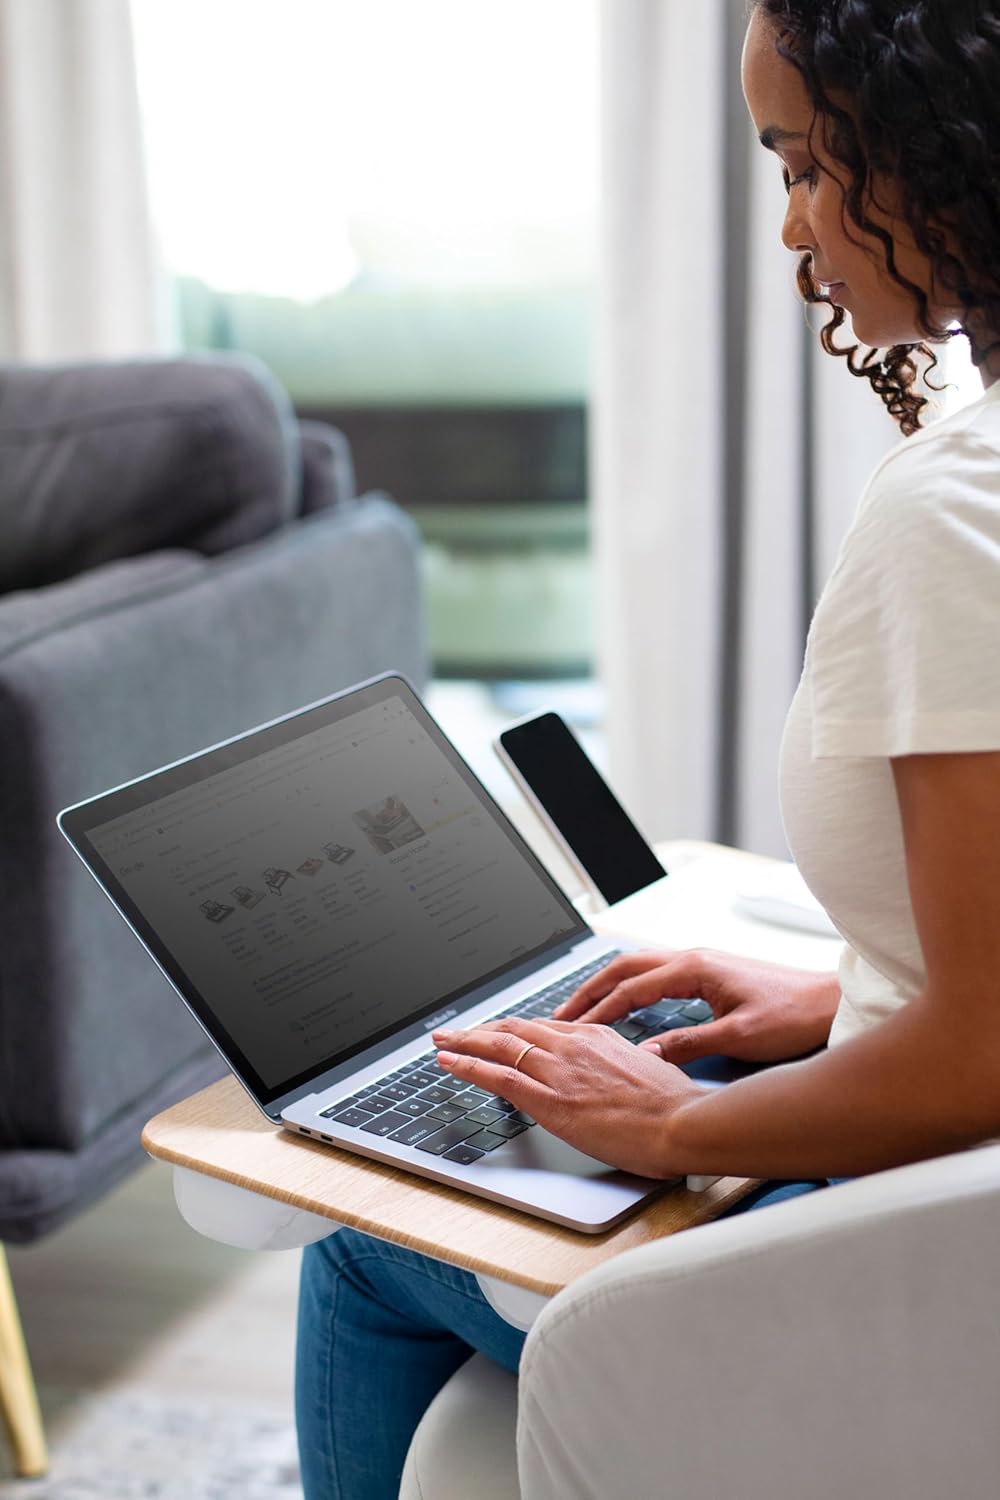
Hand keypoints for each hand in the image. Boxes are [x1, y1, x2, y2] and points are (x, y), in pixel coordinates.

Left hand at [431, 1017, 705, 1178]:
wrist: (682, 1123)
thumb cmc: (675, 1106)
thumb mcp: (651, 1069)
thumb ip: (628, 1064)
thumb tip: (629, 1069)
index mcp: (597, 1036)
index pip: (543, 1028)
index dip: (514, 1030)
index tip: (499, 1033)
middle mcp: (572, 1046)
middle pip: (513, 1029)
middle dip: (480, 1030)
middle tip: (456, 1031)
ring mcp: (558, 1071)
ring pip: (498, 1046)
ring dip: (464, 1042)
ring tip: (442, 1042)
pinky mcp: (549, 1100)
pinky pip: (496, 1076)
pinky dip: (467, 1066)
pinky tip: (449, 1063)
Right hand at [552, 950, 839, 1063]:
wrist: (830, 1002)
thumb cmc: (793, 1014)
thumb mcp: (739, 1036)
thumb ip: (689, 1044)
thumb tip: (646, 1055)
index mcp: (694, 969)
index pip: (630, 987)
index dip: (597, 1010)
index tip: (573, 1030)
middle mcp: (692, 960)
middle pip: (624, 968)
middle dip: (588, 991)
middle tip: (559, 1016)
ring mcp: (700, 964)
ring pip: (638, 969)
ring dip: (607, 987)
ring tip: (582, 1010)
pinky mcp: (709, 975)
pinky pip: (656, 976)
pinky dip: (630, 989)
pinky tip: (624, 1006)